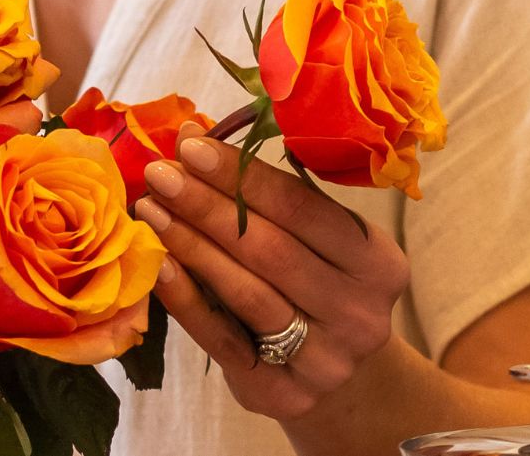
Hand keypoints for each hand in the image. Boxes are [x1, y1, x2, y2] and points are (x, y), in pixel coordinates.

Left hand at [134, 135, 411, 419]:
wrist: (341, 378)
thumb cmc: (319, 286)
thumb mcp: (318, 242)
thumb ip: (267, 196)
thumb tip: (193, 134)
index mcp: (378, 263)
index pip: (303, 209)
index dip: (244, 175)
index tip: (192, 146)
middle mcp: (360, 314)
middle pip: (271, 250)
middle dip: (208, 206)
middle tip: (160, 174)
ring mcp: (325, 360)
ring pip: (246, 293)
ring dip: (191, 246)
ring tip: (151, 209)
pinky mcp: (283, 394)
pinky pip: (223, 339)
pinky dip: (186, 299)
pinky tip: (160, 265)